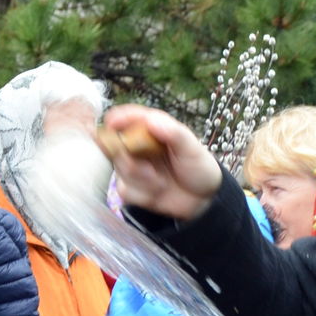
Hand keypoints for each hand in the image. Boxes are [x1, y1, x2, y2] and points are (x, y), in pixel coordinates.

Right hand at [98, 106, 222, 221]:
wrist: (202, 198)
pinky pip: (125, 191)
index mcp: (150, 128)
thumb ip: (173, 132)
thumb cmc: (198, 166)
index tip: (113, 124)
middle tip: (150, 168)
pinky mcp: (129, 188)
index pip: (127, 117)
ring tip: (162, 181)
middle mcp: (136, 146)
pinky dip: (144, 194)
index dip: (117, 119)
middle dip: (130, 159)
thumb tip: (150, 120)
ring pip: (120, 170)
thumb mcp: (192, 147)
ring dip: (143, 179)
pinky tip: (158, 191)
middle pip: (115, 145)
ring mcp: (131, 167)